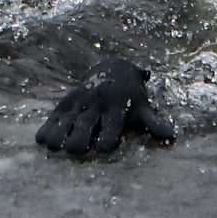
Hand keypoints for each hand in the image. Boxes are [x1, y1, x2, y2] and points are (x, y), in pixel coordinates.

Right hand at [35, 59, 176, 156]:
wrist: (113, 68)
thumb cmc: (131, 97)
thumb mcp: (143, 108)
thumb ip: (154, 124)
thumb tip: (172, 137)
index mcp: (117, 109)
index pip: (111, 127)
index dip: (106, 139)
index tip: (103, 148)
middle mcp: (97, 105)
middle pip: (84, 127)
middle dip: (80, 140)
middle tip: (78, 149)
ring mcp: (80, 103)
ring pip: (66, 122)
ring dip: (60, 135)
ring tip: (55, 147)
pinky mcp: (66, 102)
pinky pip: (54, 116)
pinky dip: (48, 128)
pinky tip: (43, 141)